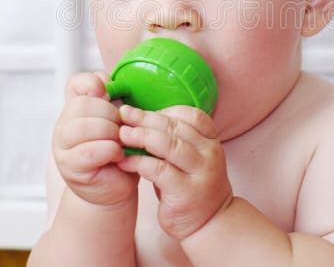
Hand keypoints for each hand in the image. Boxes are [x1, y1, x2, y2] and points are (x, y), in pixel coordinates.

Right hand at [52, 72, 138, 206]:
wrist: (116, 186)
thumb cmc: (119, 150)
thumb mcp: (119, 120)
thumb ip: (114, 99)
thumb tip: (108, 82)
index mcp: (76, 108)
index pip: (75, 84)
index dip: (92, 83)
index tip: (108, 94)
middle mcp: (64, 125)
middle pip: (83, 105)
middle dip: (110, 114)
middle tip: (123, 128)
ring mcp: (63, 146)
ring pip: (84, 127)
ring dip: (110, 133)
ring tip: (121, 142)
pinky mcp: (70, 167)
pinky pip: (90, 151)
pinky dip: (110, 150)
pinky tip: (118, 155)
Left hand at [116, 105, 233, 239]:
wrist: (209, 223)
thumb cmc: (190, 186)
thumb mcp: (189, 158)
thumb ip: (172, 139)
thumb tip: (138, 118)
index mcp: (211, 141)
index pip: (191, 115)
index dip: (165, 110)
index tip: (141, 111)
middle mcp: (210, 153)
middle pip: (176, 127)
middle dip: (146, 119)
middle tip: (124, 114)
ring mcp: (201, 172)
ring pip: (169, 145)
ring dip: (141, 136)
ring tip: (122, 134)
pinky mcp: (186, 192)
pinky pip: (159, 170)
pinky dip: (139, 162)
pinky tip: (124, 161)